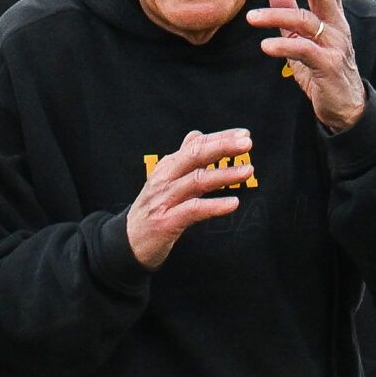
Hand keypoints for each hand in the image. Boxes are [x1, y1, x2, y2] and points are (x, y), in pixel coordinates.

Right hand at [124, 128, 253, 269]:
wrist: (128, 242)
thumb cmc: (153, 209)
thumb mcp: (166, 180)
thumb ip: (184, 158)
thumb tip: (197, 134)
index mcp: (168, 166)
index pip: (196, 145)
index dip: (220, 138)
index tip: (244, 134)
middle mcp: (165, 179)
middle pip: (194, 156)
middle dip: (221, 147)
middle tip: (247, 144)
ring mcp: (164, 199)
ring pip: (196, 181)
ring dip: (224, 175)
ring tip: (247, 171)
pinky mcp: (166, 222)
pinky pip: (193, 210)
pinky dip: (214, 205)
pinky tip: (233, 203)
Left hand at [248, 0, 366, 131]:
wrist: (345, 105)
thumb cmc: (324, 69)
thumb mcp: (305, 38)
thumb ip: (291, 13)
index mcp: (334, 17)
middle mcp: (338, 27)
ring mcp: (335, 45)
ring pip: (307, 21)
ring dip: (276, 15)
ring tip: (252, 17)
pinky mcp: (329, 66)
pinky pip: (304, 50)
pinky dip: (283, 46)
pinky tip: (265, 45)